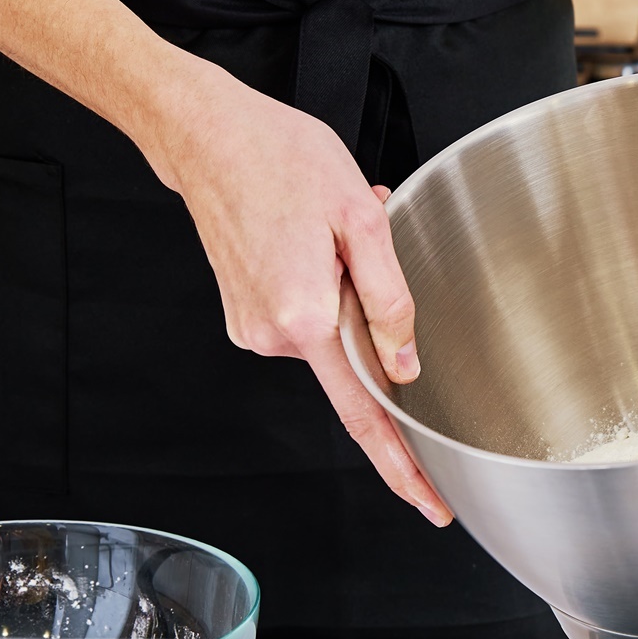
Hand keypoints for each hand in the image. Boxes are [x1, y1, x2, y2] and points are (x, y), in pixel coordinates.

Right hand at [136, 61, 452, 526]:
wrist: (205, 135)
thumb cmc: (280, 158)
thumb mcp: (361, 217)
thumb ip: (390, 298)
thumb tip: (404, 366)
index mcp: (306, 319)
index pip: (365, 415)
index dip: (403, 465)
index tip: (432, 503)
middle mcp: (273, 337)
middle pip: (355, 356)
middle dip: (376, 311)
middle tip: (365, 235)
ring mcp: (253, 329)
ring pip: (332, 332)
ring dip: (350, 289)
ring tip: (336, 228)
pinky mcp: (245, 315)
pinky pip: (307, 318)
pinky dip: (324, 286)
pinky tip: (315, 239)